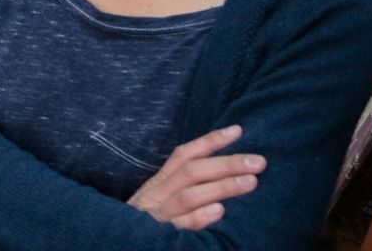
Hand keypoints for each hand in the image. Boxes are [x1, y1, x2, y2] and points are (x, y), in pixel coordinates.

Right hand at [127, 125, 266, 230]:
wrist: (113, 241)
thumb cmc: (144, 222)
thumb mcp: (157, 199)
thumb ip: (180, 186)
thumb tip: (220, 171)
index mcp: (158, 183)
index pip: (184, 155)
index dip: (210, 141)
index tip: (238, 131)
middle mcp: (157, 195)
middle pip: (192, 172)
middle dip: (226, 164)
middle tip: (258, 162)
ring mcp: (158, 216)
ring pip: (189, 196)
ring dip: (221, 187)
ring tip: (250, 182)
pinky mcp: (159, 237)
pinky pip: (181, 227)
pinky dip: (199, 218)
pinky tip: (219, 212)